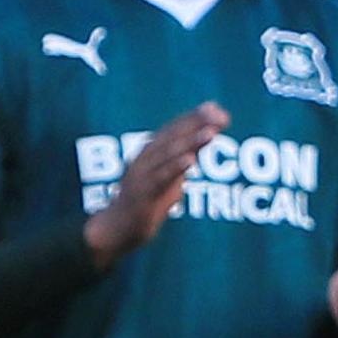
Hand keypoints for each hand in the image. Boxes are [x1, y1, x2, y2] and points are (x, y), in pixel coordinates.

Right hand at [83, 103, 228, 266]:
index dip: (195, 117)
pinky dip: (176, 167)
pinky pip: (161, 178)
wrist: (117, 229)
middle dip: (198, 124)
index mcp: (151, 151)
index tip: (217, 108)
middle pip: (174, 136)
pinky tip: (190, 160)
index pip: (175, 129)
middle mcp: (145, 157)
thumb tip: (206, 139)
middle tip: (220, 116)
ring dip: (191, 142)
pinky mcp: (143, 194)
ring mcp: (142, 174)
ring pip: (169, 154)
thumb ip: (185, 158)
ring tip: (211, 132)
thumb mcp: (169, 176)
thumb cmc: (145, 200)